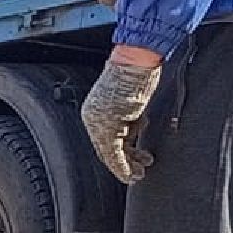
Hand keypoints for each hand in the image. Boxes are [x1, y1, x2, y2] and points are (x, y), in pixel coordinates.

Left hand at [80, 52, 162, 183]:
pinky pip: (114, 154)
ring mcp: (98, 123)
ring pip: (110, 154)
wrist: (137, 59)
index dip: (120, 152)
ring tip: (140, 172)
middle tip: (137, 172)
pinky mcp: (108, 127)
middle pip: (105, 148)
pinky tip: (133, 173)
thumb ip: (130, 115)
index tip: (132, 159)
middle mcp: (92, 117)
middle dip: (123, 162)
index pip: (104, 138)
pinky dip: (124, 166)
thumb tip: (137, 124)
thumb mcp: (132, 98)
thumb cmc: (138, 71)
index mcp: (94, 109)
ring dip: (127, 166)